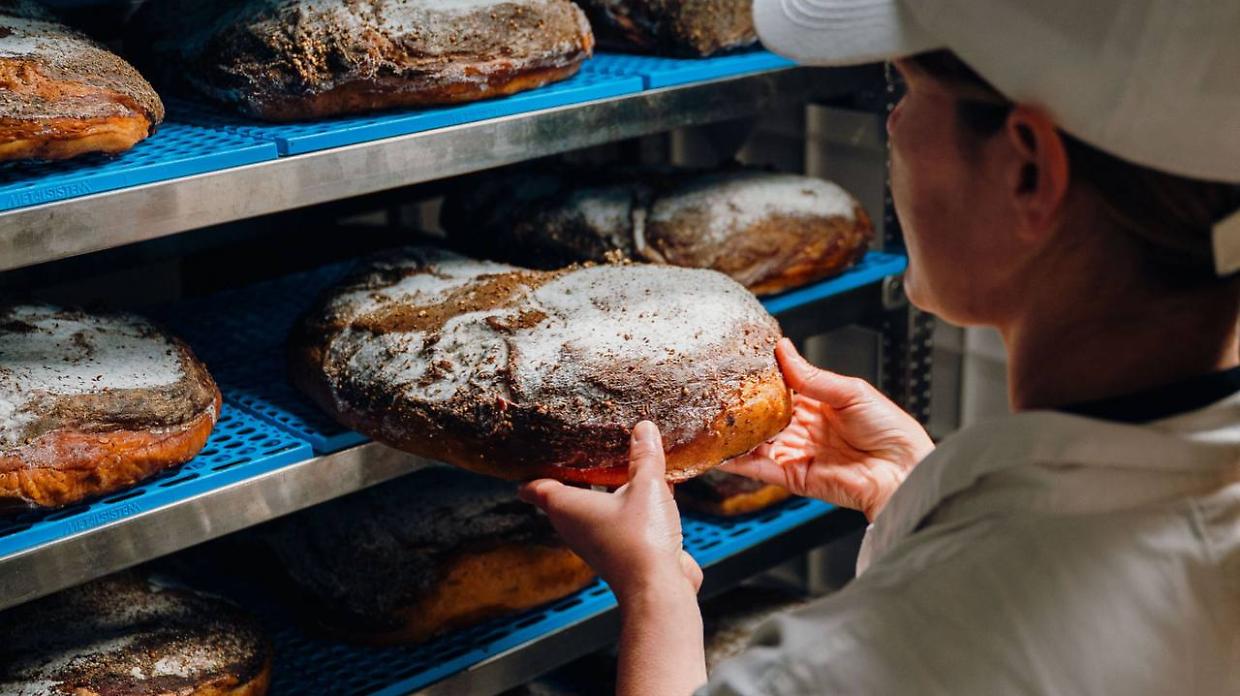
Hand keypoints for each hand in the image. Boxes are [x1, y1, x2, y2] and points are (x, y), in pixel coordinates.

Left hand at [519, 421, 702, 602]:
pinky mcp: (620, 554)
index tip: (528, 461)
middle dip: (574, 476)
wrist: (658, 590)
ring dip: (604, 492)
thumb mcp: (647, 486)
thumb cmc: (640, 538)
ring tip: (617, 468)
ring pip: (593, 511)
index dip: (531, 474)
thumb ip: (645, 456)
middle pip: (565, 497)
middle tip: (580, 453)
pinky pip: (618, 524)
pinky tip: (647, 497)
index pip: (537, 488)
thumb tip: (644, 428)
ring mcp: (597, 543)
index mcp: (567, 507)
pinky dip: (626, 509)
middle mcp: (576, 527)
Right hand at [720, 338, 934, 520]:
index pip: (780, 390)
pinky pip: (760, 468)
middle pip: (763, 417)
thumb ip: (812, 376)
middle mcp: (804, 429)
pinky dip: (738, 462)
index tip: (739, 366)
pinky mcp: (793, 476)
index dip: (760, 380)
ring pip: (756, 442)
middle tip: (716, 394)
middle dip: (741, 408)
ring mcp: (797, 453)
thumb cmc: (891, 432)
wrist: (903, 471)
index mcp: (819, 406)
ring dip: (734, 434)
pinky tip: (720, 451)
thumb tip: (784, 349)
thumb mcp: (851, 392)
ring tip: (710, 421)